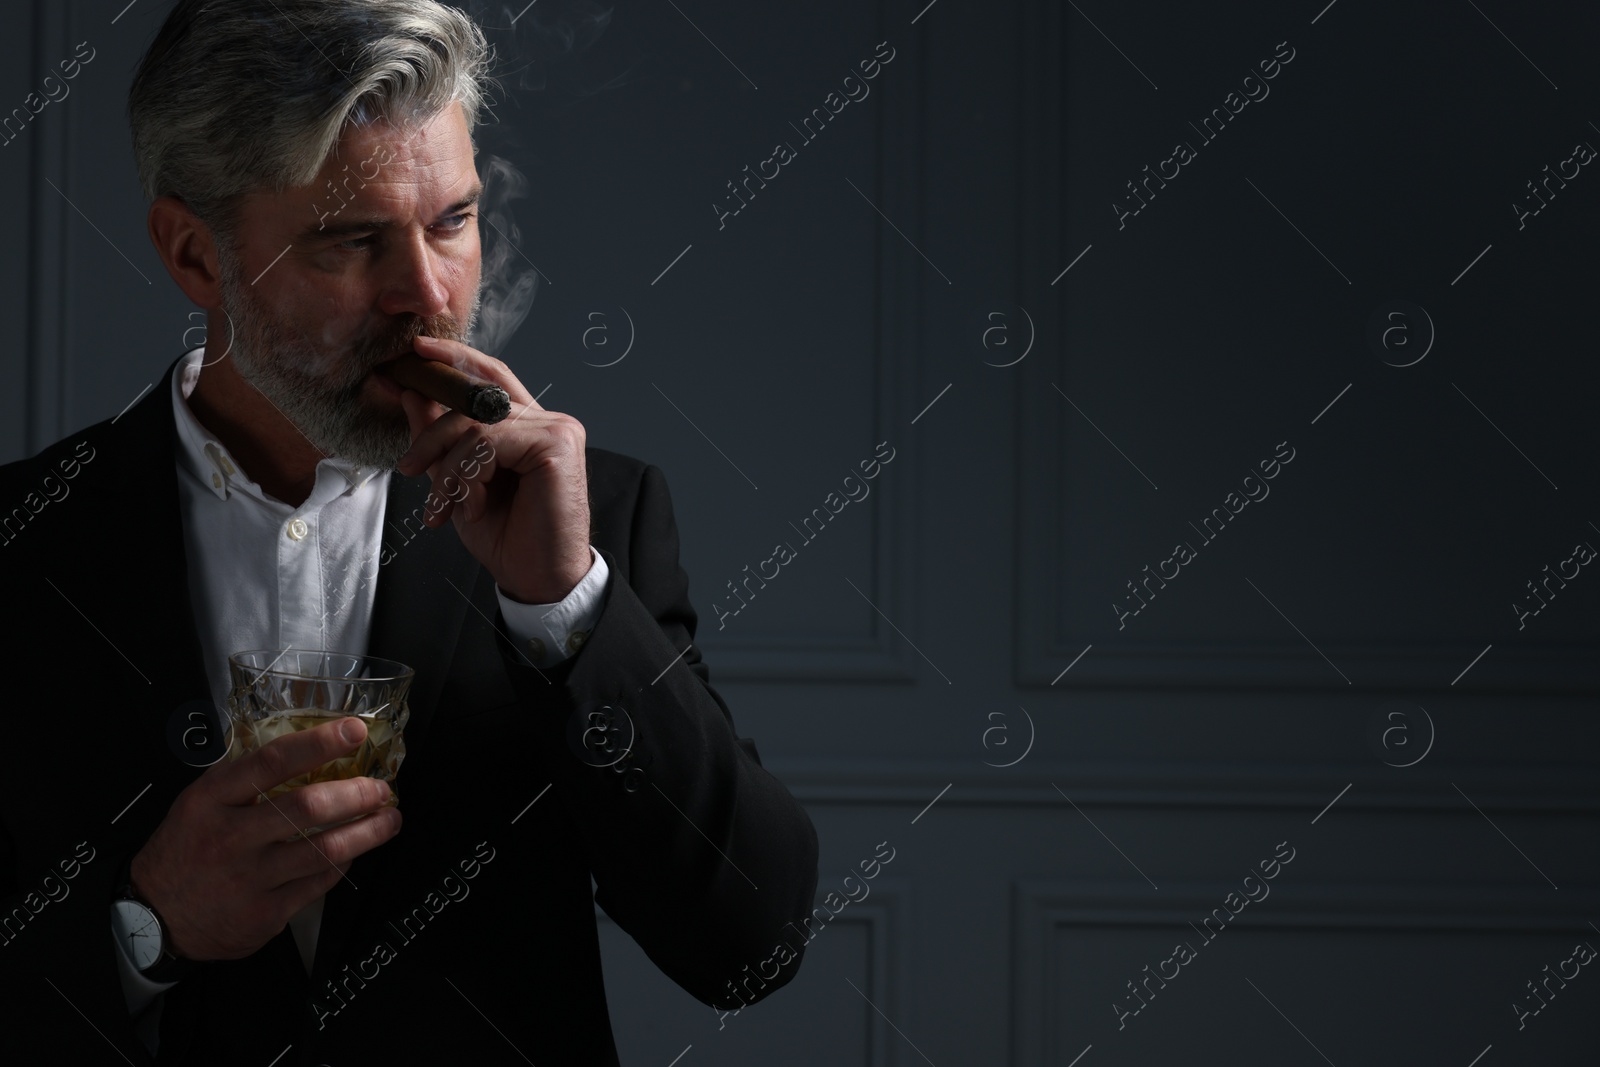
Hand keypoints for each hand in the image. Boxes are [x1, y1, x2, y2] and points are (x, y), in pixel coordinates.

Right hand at [129, 718, 401, 961]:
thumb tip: (311, 750)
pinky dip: (342, 863)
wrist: (154, 918)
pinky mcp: (265, 914)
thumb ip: (247, 779)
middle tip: (381, 788)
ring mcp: (249, 879)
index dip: (319, 743)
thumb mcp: (201, 803)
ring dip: (367, 832)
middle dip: (356, 794)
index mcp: (212, 800)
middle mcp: (230, 838)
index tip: (355, 731)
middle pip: (307, 808)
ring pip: (324, 850)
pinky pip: (319, 884)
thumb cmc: (186, 849)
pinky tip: (354, 851)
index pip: (272, 762)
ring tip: (389, 819)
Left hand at [395, 335, 592, 603]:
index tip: (415, 352)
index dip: (455, 357)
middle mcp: (547, 420)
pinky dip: (467, 475)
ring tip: (442, 507)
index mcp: (528, 426)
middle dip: (433, 430)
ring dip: (448, 466)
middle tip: (409, 466)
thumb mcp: (457, 481)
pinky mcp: (556, 444)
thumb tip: (410, 393)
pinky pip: (490, 441)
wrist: (537, 578)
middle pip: (475, 396)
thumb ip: (438, 438)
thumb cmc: (506, 535)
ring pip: (477, 421)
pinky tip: (469, 507)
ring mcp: (556, 429)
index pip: (490, 377)